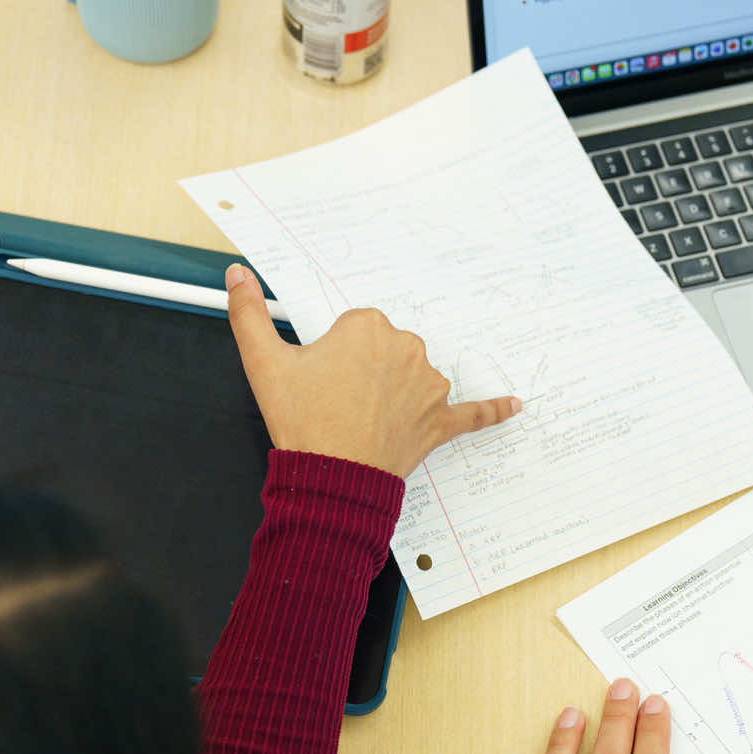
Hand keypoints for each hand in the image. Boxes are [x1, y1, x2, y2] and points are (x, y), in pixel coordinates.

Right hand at [224, 263, 520, 477]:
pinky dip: (492, 410)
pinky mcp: (440, 421)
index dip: (335, 355)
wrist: (329, 478)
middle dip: (364, 372)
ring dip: (395, 394)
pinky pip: (472, 412)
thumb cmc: (303, 423)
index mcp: (368, 327)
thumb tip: (237, 275)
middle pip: (385, 350)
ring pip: (413, 378)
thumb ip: (247, 313)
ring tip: (363, 420)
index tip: (323, 377)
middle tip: (337, 401)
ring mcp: (428, 386)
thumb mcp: (264, 364)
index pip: (355, 329)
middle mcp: (406, 348)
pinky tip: (515, 404)